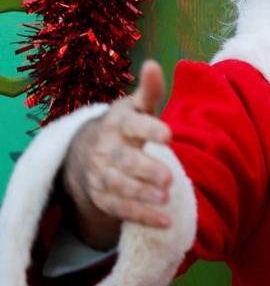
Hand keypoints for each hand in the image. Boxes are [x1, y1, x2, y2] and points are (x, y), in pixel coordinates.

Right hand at [62, 61, 172, 248]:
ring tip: (166, 198)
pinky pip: (121, 210)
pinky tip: (165, 221)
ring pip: (119, 187)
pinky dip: (142, 217)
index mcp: (117, 125)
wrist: (83, 154)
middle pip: (123, 161)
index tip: (169, 134)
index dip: (149, 129)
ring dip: (142, 195)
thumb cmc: (124, 127)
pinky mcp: (103, 198)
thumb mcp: (135, 108)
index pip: (131, 125)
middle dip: (145, 170)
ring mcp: (101, 176)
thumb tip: (154, 64)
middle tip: (169, 177)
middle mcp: (106, 151)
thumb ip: (150, 91)